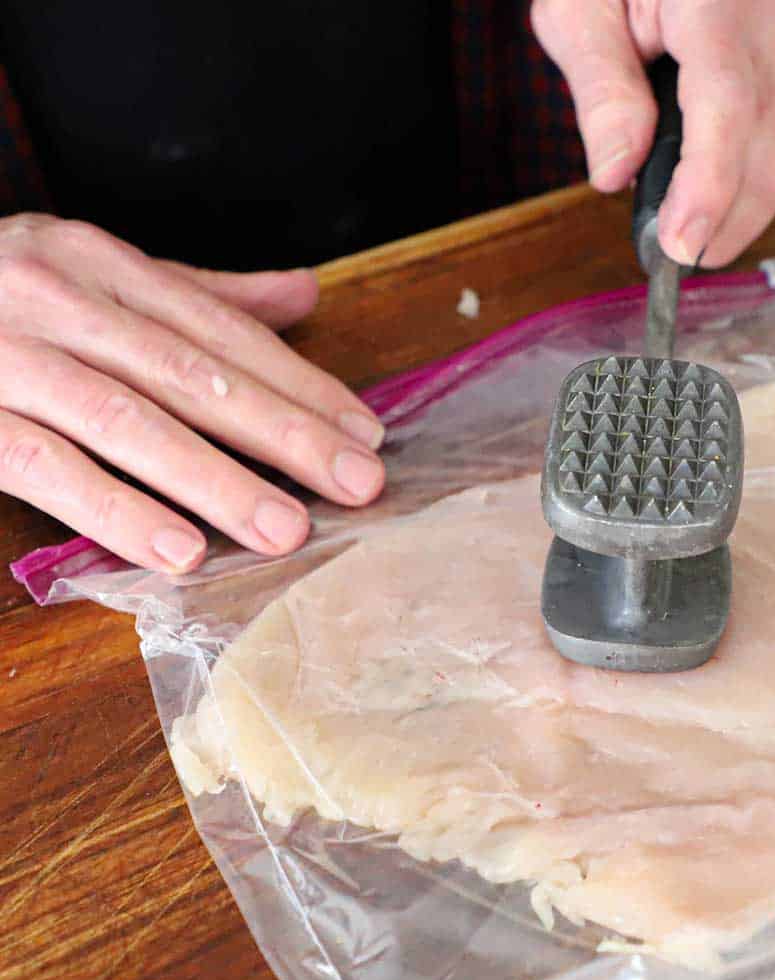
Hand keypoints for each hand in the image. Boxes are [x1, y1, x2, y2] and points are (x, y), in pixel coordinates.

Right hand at [0, 214, 385, 573]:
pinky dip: (112, 507)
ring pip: (128, 420)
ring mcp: (4, 355)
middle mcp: (53, 296)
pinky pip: (44, 465)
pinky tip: (178, 548)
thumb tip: (303, 293)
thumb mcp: (87, 273)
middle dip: (283, 433)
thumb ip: (194, 293)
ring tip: (286, 530)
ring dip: (214, 479)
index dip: (299, 384)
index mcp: (94, 261)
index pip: (220, 331)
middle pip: (192, 374)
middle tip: (358, 484)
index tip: (364, 433)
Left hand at [532, 0, 774, 266]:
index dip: (708, 188)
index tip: (680, 244)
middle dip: (726, 223)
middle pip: (771, 151)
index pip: (727, 109)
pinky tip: (709, 167)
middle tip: (672, 256)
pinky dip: (750, 166)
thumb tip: (615, 172)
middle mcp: (773, 20)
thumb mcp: (579, 7)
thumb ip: (600, 90)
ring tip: (682, 221)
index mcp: (717, 0)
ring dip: (737, 203)